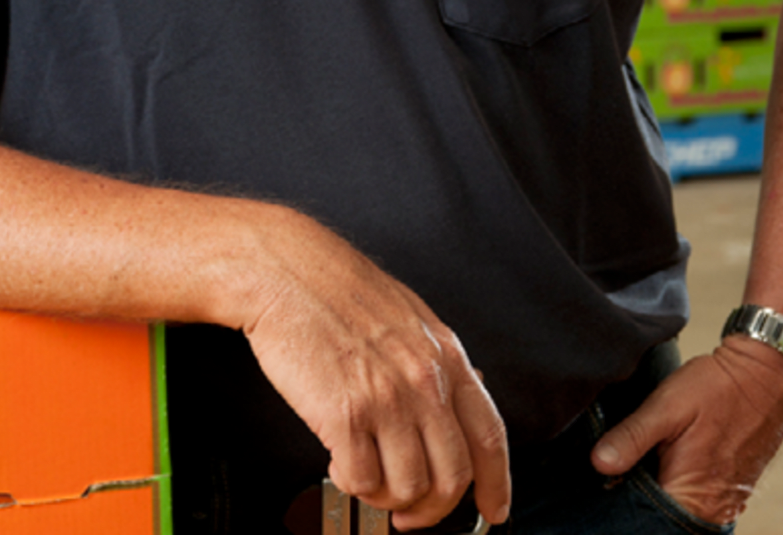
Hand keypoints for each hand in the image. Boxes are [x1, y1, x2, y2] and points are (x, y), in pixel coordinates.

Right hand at [239, 210, 510, 531]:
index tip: (492, 509)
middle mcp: (424, 380)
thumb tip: (449, 410)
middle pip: (452, 477)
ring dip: (387, 497)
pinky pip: (362, 481)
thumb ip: (433, 363)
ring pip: (409, 488)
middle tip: (410, 513)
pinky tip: (340, 461)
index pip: (488, 436)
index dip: (496, 484)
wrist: (286, 271)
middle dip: (432, 509)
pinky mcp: (345, 415)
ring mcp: (387, 399)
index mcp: (444, 354)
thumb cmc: (337, 288)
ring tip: (367, 477)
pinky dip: (351, 484)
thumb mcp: (407, 316)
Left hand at [589, 338, 782, 525]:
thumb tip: (598, 464)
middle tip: (615, 472)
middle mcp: (713, 512)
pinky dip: (675, 487)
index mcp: (693, 499)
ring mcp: (725, 504)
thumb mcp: (666, 406)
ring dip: (656, 495)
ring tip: (634, 467)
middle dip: (638, 502)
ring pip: (678, 512)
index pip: (647, 522)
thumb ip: (632, 437)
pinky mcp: (731, 491)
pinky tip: (658, 465)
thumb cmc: (716, 388)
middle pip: (663, 521)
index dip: (622, 507)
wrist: (764, 375)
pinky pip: (695, 501)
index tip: (602, 489)